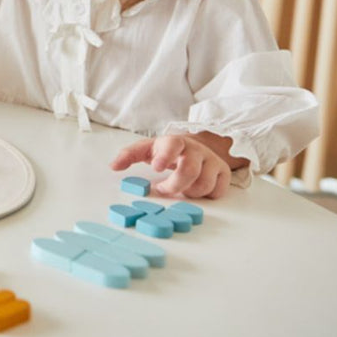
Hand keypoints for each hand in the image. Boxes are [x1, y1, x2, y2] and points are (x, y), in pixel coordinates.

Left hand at [110, 134, 232, 198]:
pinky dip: (205, 195)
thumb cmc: (167, 151)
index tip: (156, 166)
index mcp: (175, 141)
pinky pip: (217, 191)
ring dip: (188, 192)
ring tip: (180, 188)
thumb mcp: (147, 149)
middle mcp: (196, 149)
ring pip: (204, 184)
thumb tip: (113, 166)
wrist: (195, 147)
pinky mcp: (224, 173)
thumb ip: (129, 155)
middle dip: (174, 185)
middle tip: (163, 189)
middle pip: (189, 170)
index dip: (165, 156)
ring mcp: (212, 161)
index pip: (172, 145)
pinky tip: (196, 188)